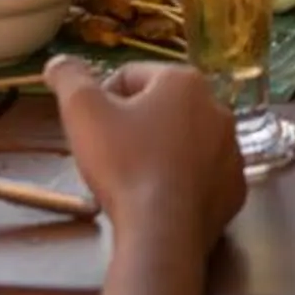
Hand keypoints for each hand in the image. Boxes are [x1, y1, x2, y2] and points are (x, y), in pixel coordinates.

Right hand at [50, 57, 245, 250]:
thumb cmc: (124, 164)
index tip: (92, 129)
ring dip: (159, 152)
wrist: (163, 232)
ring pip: (184, 142)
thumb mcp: (83, 112)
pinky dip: (182, 182)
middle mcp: (218, 109)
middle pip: (161, 108)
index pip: (131, 76)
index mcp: (185, 81)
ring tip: (134, 180)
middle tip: (109, 155)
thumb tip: (59, 61)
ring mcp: (232, 151)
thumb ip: (70, 78)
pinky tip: (161, 199)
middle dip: (133, 126)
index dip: (103, 100)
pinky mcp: (235, 189)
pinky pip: (202, 176)